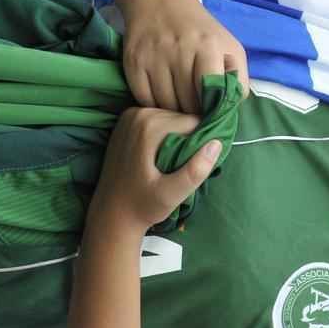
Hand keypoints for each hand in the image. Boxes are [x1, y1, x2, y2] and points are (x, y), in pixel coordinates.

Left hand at [93, 107, 221, 230]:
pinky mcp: (126, 122)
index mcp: (149, 126)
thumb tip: (217, 143)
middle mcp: (138, 114)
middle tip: (180, 167)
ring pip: (172, 119)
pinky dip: (164, 136)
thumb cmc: (142, 207)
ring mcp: (129, 116)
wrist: (111, 213)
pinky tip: (158, 156)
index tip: (191, 166)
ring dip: (177, 138)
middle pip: (182, 118)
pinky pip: (158, 121)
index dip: (200, 144)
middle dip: (188, 139)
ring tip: (169, 163)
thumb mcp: (172, 194)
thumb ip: (195, 170)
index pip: (193, 123)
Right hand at [122, 0, 248, 113]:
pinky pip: (144, 100)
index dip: (212, 107)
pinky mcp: (133, 63)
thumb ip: (238, 79)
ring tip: (179, 104)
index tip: (211, 109)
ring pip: (166, 105)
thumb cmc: (200, 31)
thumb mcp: (229, 48)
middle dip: (193, 112)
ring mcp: (154, 58)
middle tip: (195, 110)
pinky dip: (154, 106)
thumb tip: (230, 108)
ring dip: (174, 111)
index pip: (211, 92)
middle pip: (188, 103)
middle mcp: (179, 51)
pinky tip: (162, 98)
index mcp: (208, 46)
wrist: (159, 2)